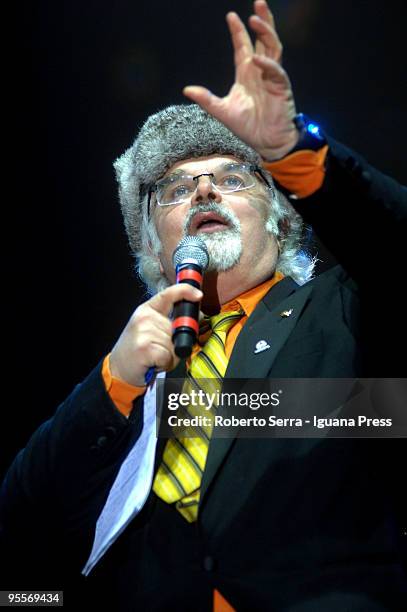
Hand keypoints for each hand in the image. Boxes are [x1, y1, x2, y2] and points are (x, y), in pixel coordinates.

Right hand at [109, 284, 202, 385]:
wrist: (119, 369)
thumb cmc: (139, 350)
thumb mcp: (152, 330)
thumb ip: (170, 323)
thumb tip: (195, 317)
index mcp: (147, 310)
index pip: (168, 294)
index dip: (185, 291)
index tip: (198, 294)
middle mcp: (145, 317)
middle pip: (179, 327)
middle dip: (176, 342)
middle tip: (160, 348)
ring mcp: (144, 331)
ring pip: (175, 344)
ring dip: (170, 355)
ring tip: (155, 356)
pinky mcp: (145, 347)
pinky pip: (169, 356)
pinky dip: (165, 363)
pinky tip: (153, 363)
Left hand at [183, 0, 298, 160]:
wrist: (265, 142)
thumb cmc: (247, 127)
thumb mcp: (222, 111)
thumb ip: (206, 99)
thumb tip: (186, 89)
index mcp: (246, 73)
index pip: (243, 46)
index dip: (238, 31)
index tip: (231, 16)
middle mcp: (260, 71)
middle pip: (263, 39)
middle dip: (262, 20)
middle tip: (258, 2)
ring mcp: (272, 78)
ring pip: (273, 48)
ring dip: (266, 33)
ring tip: (256, 19)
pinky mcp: (281, 88)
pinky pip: (276, 72)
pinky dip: (267, 65)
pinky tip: (257, 59)